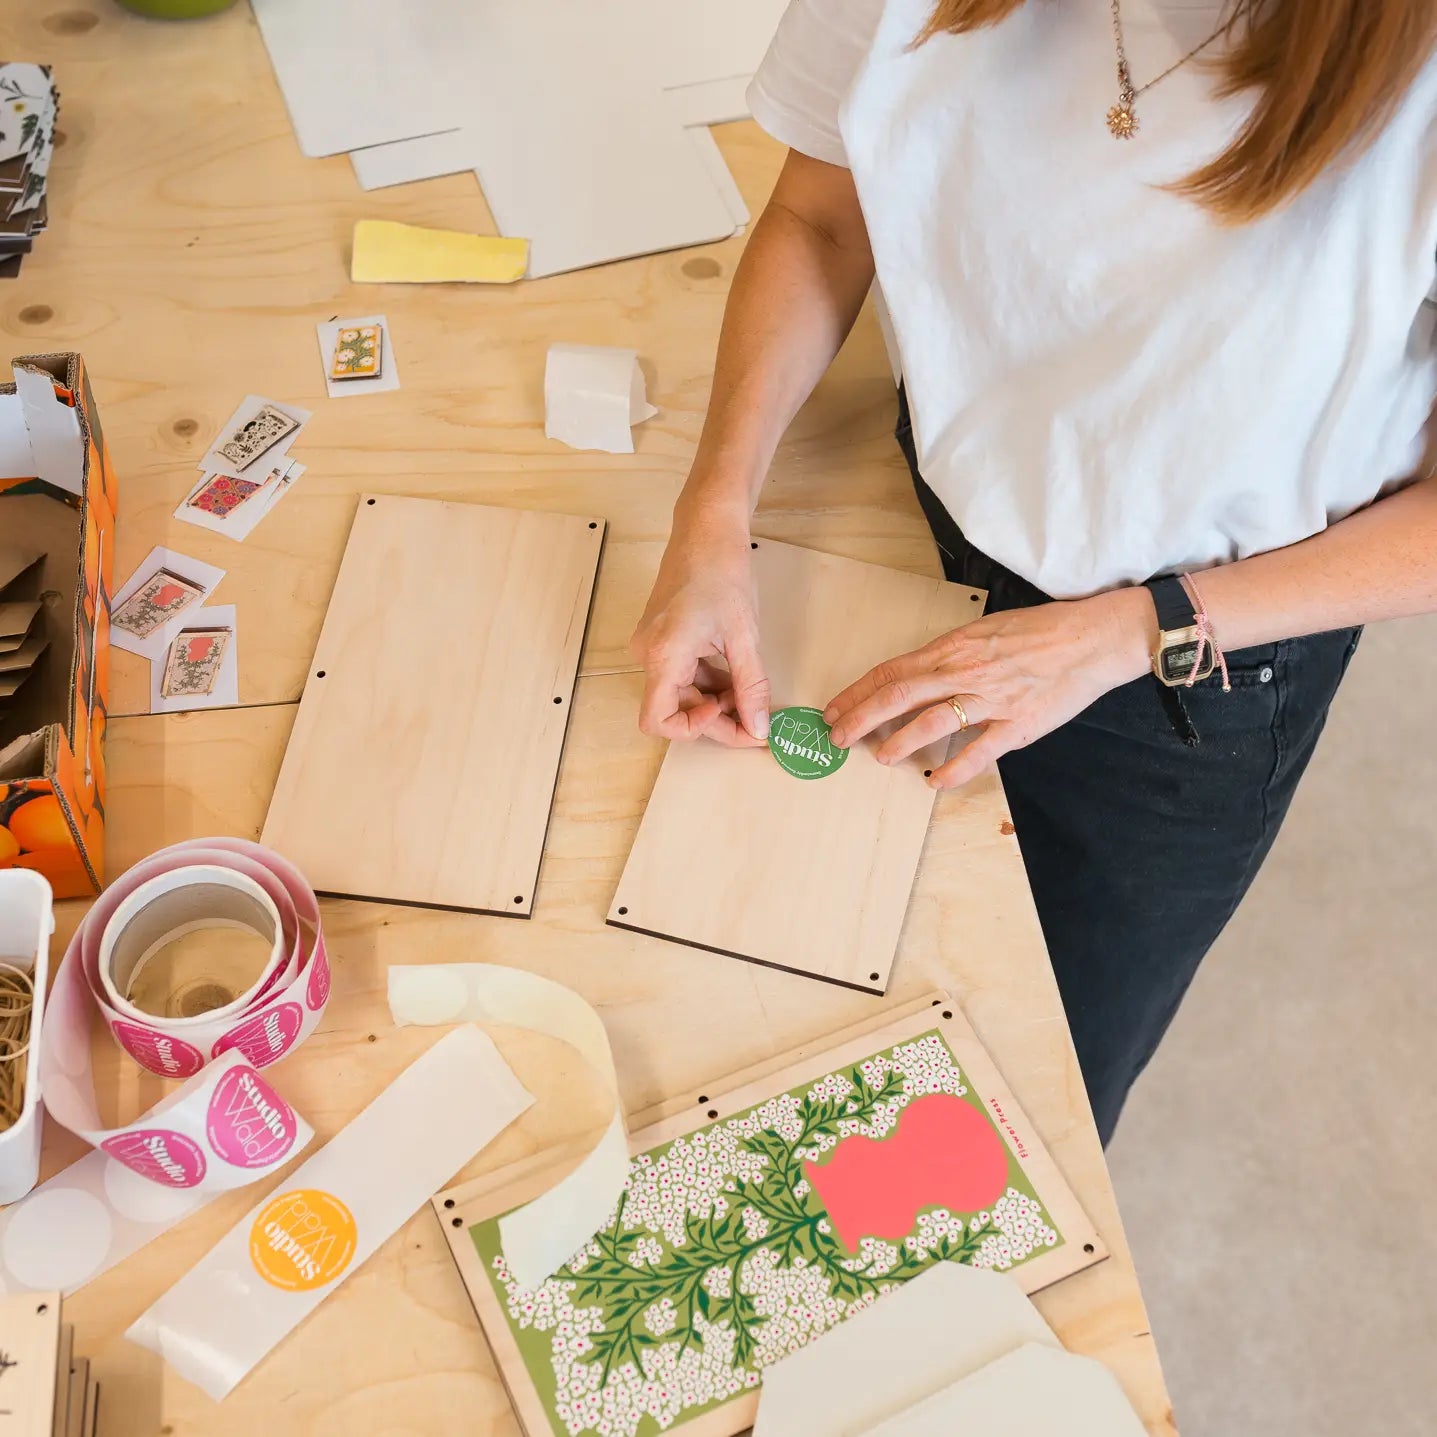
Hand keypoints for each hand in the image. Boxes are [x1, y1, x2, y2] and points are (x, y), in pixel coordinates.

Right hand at [631, 508, 770, 746]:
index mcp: (662, 654)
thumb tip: (758, 729)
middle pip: (675, 709)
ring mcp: (652, 646)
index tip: (730, 716)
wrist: (706, 529)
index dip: (694, 730)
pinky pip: (681, 675)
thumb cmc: (722, 571)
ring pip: (680, 693)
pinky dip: (709, 682)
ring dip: (715, 701)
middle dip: (717, 719)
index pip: (658, 721)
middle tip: (755, 720)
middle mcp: (648, 654)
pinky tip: (736, 676)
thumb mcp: (744, 635)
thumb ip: (751, 686)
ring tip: (750, 691)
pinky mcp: (660, 639)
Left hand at [824, 589, 1153, 787]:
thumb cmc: (1041, 631)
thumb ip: (951, 655)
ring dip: (898, 742)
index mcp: (953, 648)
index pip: (891, 672)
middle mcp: (964, 672)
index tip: (834, 709)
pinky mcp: (1015, 725)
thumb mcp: (985, 631)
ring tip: (879, 757)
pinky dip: (953, 770)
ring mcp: (989, 700)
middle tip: (838, 737)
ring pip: (930, 722)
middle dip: (860, 718)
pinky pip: (977, 752)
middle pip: (897, 695)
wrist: (1090, 639)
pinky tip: (935, 781)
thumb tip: (920, 675)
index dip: (857, 692)